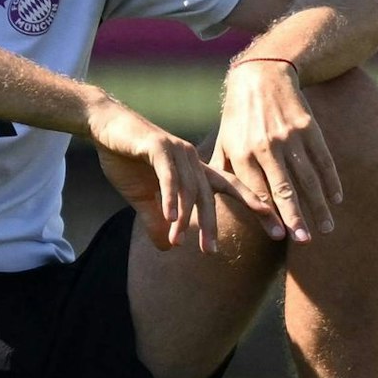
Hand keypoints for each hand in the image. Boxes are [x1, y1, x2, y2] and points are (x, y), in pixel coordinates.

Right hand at [87, 96, 254, 252]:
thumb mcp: (142, 198)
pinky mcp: (157, 146)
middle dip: (214, 224)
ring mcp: (177, 151)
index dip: (253, 204)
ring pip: (190, 189)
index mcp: (195, 168)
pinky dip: (171, 198)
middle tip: (215, 252)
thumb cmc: (125, 158)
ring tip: (182, 243)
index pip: (230, 188)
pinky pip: (169, 177)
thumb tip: (168, 249)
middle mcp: (192, 158)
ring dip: (185, 218)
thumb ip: (158, 220)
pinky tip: (171, 219)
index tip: (274, 226)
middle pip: (212, 194)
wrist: (103, 126)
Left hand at [217, 57, 341, 243]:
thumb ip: (222, 172)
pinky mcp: (308, 127)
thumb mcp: (224, 141)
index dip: (269, 215)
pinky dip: (331, 180)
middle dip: (296, 216)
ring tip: (326, 228)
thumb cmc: (238, 116)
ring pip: (307, 178)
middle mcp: (265, 146)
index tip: (280, 237)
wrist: (261, 75)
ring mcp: (289, 136)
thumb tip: (210, 203)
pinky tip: (336, 198)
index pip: (258, 192)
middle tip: (305, 240)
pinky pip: (323, 159)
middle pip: (284, 188)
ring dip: (319, 205)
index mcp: (242, 153)